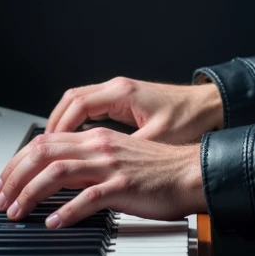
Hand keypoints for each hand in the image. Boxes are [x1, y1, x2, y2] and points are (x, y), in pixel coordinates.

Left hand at [0, 127, 204, 228]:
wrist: (191, 172)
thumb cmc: (158, 170)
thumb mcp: (117, 155)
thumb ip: (89, 160)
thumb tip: (57, 175)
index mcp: (95, 138)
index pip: (43, 143)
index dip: (16, 162)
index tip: (3, 182)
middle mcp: (98, 147)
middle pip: (42, 154)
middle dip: (13, 177)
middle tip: (0, 200)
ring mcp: (110, 166)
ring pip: (57, 173)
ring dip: (30, 194)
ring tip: (17, 213)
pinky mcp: (122, 187)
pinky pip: (87, 198)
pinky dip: (65, 212)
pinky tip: (53, 223)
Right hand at [46, 76, 222, 144]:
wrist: (210, 106)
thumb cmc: (190, 119)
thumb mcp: (157, 139)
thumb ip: (128, 150)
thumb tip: (104, 167)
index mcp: (123, 94)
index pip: (77, 105)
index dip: (61, 126)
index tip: (51, 146)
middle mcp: (118, 88)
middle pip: (71, 100)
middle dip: (54, 124)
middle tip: (44, 147)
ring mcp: (120, 92)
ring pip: (78, 102)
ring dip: (64, 122)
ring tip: (53, 146)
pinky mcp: (125, 100)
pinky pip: (91, 107)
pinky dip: (78, 122)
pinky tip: (74, 140)